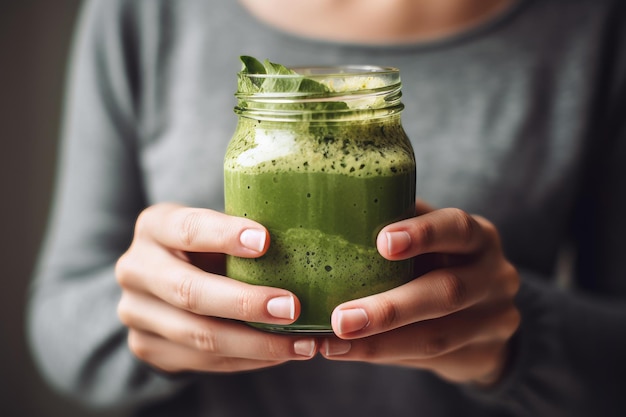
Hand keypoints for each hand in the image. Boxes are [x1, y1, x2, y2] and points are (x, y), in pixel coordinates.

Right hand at [115, 203, 316, 373]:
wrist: (160, 283)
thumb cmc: (206, 247)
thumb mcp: (215, 228)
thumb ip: (244, 233)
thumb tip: (308, 241)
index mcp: (154, 226)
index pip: (188, 228)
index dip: (225, 235)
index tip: (266, 241)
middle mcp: (135, 268)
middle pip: (189, 291)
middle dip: (245, 303)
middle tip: (292, 308)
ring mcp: (135, 312)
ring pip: (198, 335)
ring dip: (255, 343)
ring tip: (301, 344)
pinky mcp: (147, 347)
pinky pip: (203, 360)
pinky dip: (247, 359)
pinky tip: (280, 353)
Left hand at [319, 200, 520, 384]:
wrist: (488, 316)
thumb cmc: (440, 263)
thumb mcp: (431, 240)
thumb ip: (399, 225)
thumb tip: (335, 208)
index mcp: (479, 237)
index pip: (457, 228)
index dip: (423, 234)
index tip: (383, 243)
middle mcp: (495, 276)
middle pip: (447, 292)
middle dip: (390, 308)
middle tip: (341, 319)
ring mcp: (496, 319)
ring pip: (437, 336)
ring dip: (379, 342)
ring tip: (333, 344)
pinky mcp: (486, 355)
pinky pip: (431, 360)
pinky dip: (385, 354)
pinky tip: (350, 352)